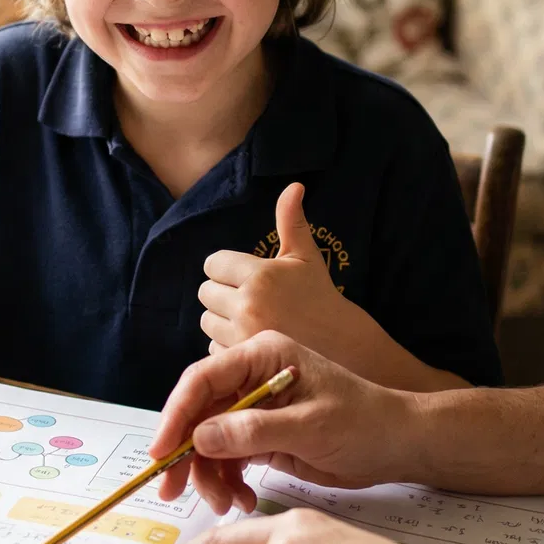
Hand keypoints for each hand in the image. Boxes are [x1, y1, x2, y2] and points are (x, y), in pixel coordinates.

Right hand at [151, 329, 423, 511]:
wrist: (398, 444)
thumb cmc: (364, 423)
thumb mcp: (310, 426)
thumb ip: (253, 431)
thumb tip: (199, 439)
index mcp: (262, 355)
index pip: (202, 380)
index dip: (175, 416)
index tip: (161, 454)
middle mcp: (251, 377)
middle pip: (198, 413)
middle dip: (185, 454)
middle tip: (171, 491)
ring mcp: (255, 407)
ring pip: (208, 441)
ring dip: (209, 475)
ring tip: (226, 505)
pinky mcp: (261, 435)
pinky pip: (228, 458)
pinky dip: (228, 482)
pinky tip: (241, 501)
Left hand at [200, 183, 344, 352]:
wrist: (338, 343)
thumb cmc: (319, 294)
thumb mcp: (306, 256)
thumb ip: (291, 221)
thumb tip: (294, 186)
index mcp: (260, 275)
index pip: (213, 263)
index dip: (226, 268)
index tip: (243, 274)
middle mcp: (248, 304)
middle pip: (205, 292)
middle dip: (221, 292)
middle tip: (246, 296)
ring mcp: (242, 334)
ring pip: (206, 320)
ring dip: (220, 318)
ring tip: (248, 316)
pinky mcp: (241, 357)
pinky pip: (212, 345)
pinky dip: (225, 342)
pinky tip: (248, 337)